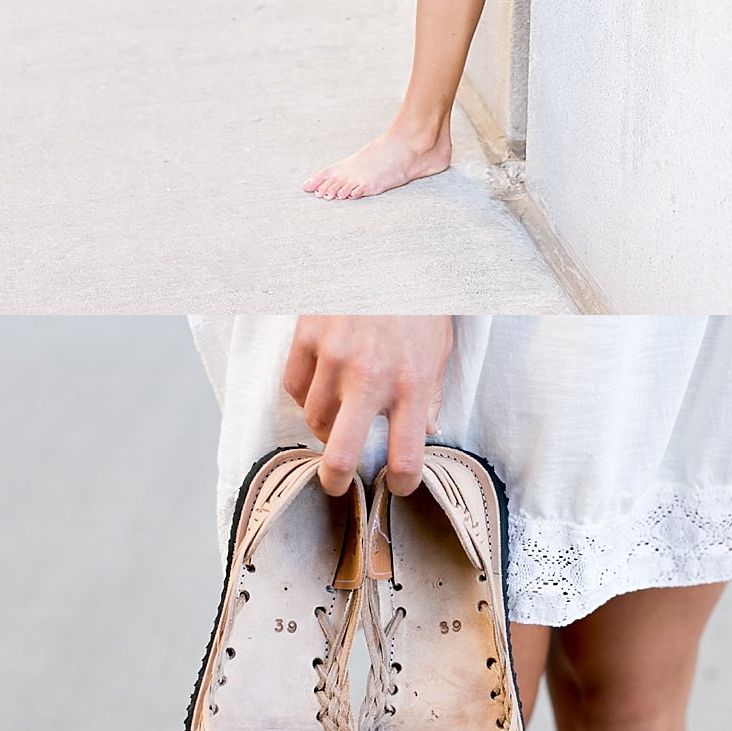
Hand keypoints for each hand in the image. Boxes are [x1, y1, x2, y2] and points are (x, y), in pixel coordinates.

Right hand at [284, 316, 454, 496]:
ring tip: (338, 413)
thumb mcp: (437, 351)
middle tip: (337, 482)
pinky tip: (320, 381)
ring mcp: (335, 356)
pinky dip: (304, 392)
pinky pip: (293, 385)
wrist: (391, 247)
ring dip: (325, 425)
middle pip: (341, 455)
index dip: (400, 482)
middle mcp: (371, 376)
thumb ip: (429, 397)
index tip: (396, 483)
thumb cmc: (419, 303)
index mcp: (412, 384)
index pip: (405, 457)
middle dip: (337, 479)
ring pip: (313, 420)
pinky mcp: (309, 335)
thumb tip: (425, 435)